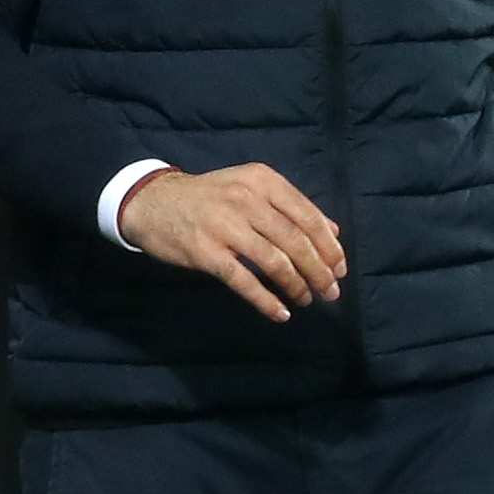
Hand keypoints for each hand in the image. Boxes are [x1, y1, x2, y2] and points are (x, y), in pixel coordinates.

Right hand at [116, 165, 344, 322]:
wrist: (153, 201)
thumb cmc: (210, 197)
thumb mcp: (251, 187)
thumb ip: (291, 207)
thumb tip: (333, 232)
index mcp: (263, 181)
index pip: (307, 215)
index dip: (329, 245)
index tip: (340, 267)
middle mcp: (247, 199)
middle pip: (295, 241)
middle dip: (319, 270)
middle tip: (331, 291)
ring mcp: (224, 225)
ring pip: (274, 261)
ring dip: (297, 285)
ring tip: (307, 300)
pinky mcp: (205, 251)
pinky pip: (243, 280)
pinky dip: (266, 300)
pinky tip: (281, 312)